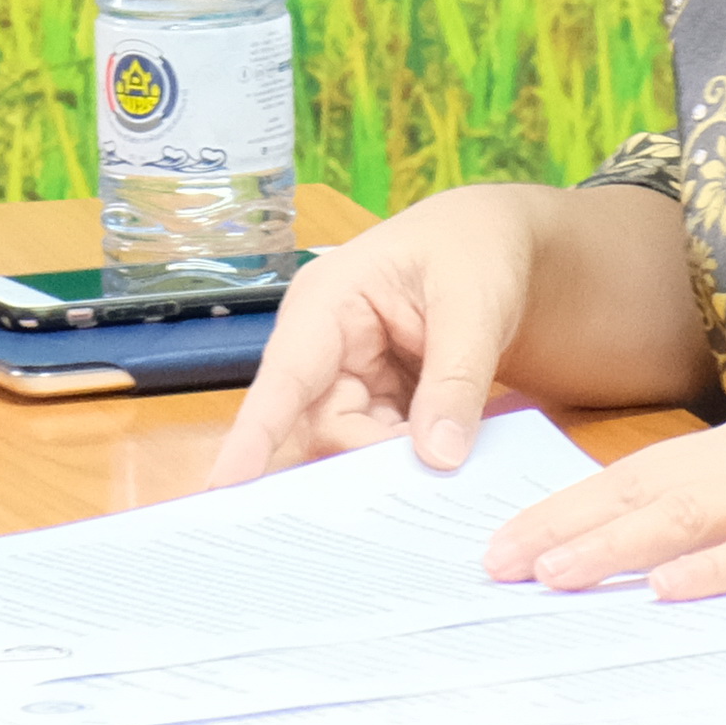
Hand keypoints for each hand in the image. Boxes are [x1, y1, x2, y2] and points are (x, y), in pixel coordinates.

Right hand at [207, 182, 547, 484]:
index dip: (255, 433)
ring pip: (351, 442)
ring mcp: (349, 374)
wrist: (499, 241)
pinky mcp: (376, 399)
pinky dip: (412, 459)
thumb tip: (438, 457)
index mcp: (327, 302)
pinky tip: (446, 457)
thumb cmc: (473, 249)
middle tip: (424, 482)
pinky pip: (381, 445)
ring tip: (449, 465)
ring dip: (394, 463)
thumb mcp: (474, 306)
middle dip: (365, 459)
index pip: (286, 376)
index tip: (226, 483)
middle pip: (319, 424)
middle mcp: (324, 344)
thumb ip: (456, 380)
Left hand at [485, 392, 725, 596]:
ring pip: (686, 521)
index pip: (625, 480)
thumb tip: (652, 549)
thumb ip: (725, 505)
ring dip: (615, 548)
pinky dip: (718, 570)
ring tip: (554, 574)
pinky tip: (671, 588)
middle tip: (494, 565)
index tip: (497, 543)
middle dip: (562, 531)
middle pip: (637, 496)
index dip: (560, 511)